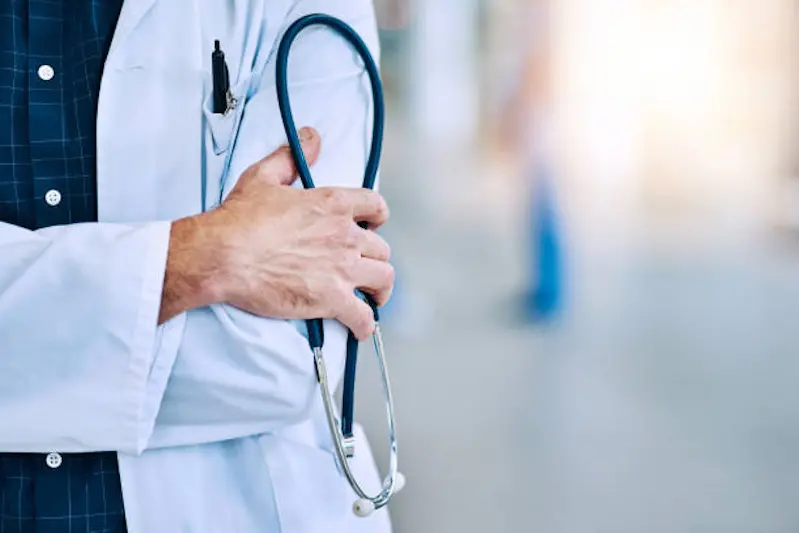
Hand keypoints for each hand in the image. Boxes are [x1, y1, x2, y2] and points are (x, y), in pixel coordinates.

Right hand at [162, 127, 392, 338]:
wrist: (223, 254)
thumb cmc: (239, 219)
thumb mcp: (264, 176)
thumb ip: (292, 157)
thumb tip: (311, 137)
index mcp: (333, 204)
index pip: (376, 206)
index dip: (378, 217)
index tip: (374, 225)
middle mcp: (345, 235)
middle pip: (381, 248)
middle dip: (375, 257)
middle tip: (365, 266)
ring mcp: (342, 268)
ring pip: (383, 279)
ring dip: (380, 290)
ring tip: (373, 297)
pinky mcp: (331, 299)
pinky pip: (363, 316)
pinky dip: (365, 324)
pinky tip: (361, 329)